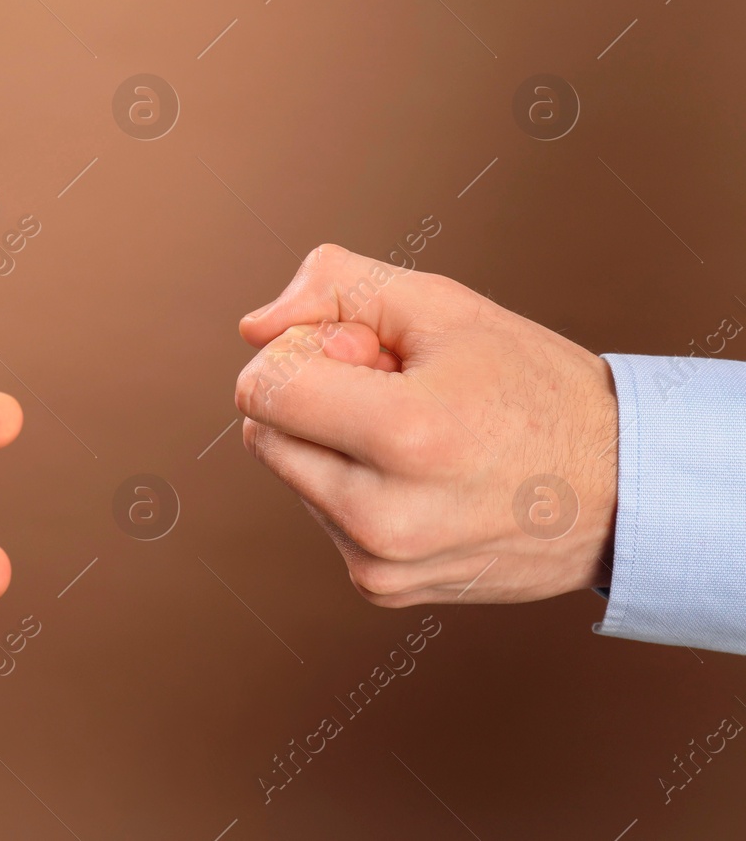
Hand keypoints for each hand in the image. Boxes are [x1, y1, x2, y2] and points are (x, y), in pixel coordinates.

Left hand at [234, 245, 618, 606]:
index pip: (261, 388)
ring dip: (332, 443)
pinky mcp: (381, 589)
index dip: (301, 352)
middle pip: (263, 432)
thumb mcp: (442, 305)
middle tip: (394, 388)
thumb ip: (333, 287)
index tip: (364, 352)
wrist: (622, 493)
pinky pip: (321, 516)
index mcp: (404, 436)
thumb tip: (253, 329)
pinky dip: (352, 486)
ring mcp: (379, 562)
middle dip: (311, 396)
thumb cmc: (534, 388)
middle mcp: (383, 515)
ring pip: (290, 473)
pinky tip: (422, 477)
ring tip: (420, 435)